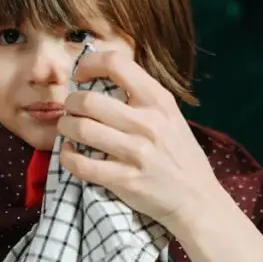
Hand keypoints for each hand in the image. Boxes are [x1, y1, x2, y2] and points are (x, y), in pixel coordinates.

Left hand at [57, 51, 226, 234]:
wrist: (197, 198)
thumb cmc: (179, 154)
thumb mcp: (170, 115)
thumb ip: (141, 97)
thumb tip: (100, 78)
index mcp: (159, 100)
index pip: (116, 63)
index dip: (89, 64)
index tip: (80, 76)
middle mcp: (148, 123)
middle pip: (88, 100)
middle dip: (70, 103)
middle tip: (70, 110)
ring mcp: (137, 152)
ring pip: (81, 130)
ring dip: (66, 127)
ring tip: (68, 129)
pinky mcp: (125, 180)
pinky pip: (82, 164)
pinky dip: (67, 157)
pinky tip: (70, 152)